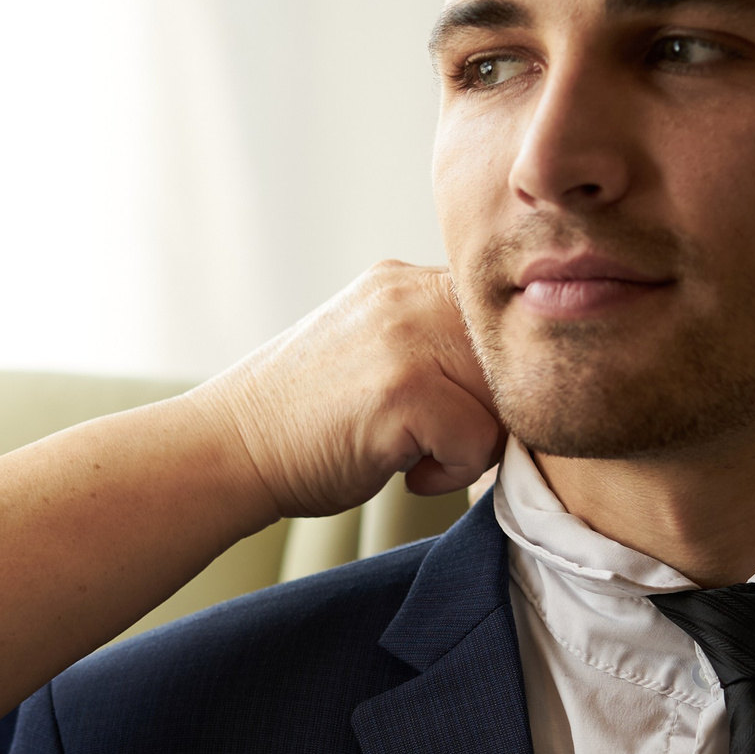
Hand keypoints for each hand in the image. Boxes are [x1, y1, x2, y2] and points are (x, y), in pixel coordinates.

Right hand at [193, 262, 504, 519]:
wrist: (228, 450)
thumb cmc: (306, 422)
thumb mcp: (376, 352)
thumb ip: (438, 343)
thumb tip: (526, 377)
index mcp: (404, 281)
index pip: (503, 317)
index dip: (499, 374)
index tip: (464, 410)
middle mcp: (408, 295)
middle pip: (514, 356)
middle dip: (493, 410)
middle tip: (442, 439)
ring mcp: (406, 338)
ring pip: (506, 398)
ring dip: (476, 442)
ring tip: (418, 452)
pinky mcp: (403, 390)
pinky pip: (480, 441)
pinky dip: (453, 472)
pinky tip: (404, 471)